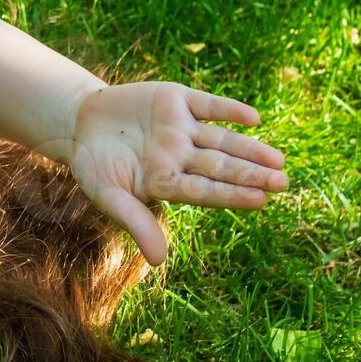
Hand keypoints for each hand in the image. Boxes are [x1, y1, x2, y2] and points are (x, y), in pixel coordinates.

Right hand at [62, 82, 287, 265]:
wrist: (78, 121)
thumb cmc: (93, 165)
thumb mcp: (107, 194)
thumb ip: (135, 221)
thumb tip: (159, 261)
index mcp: (167, 182)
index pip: (204, 191)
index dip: (231, 195)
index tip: (261, 200)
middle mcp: (181, 156)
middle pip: (220, 166)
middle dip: (250, 174)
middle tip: (282, 182)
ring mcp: (181, 128)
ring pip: (220, 139)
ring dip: (249, 148)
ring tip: (278, 160)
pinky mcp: (176, 100)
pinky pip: (208, 105)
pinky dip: (229, 109)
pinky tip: (254, 119)